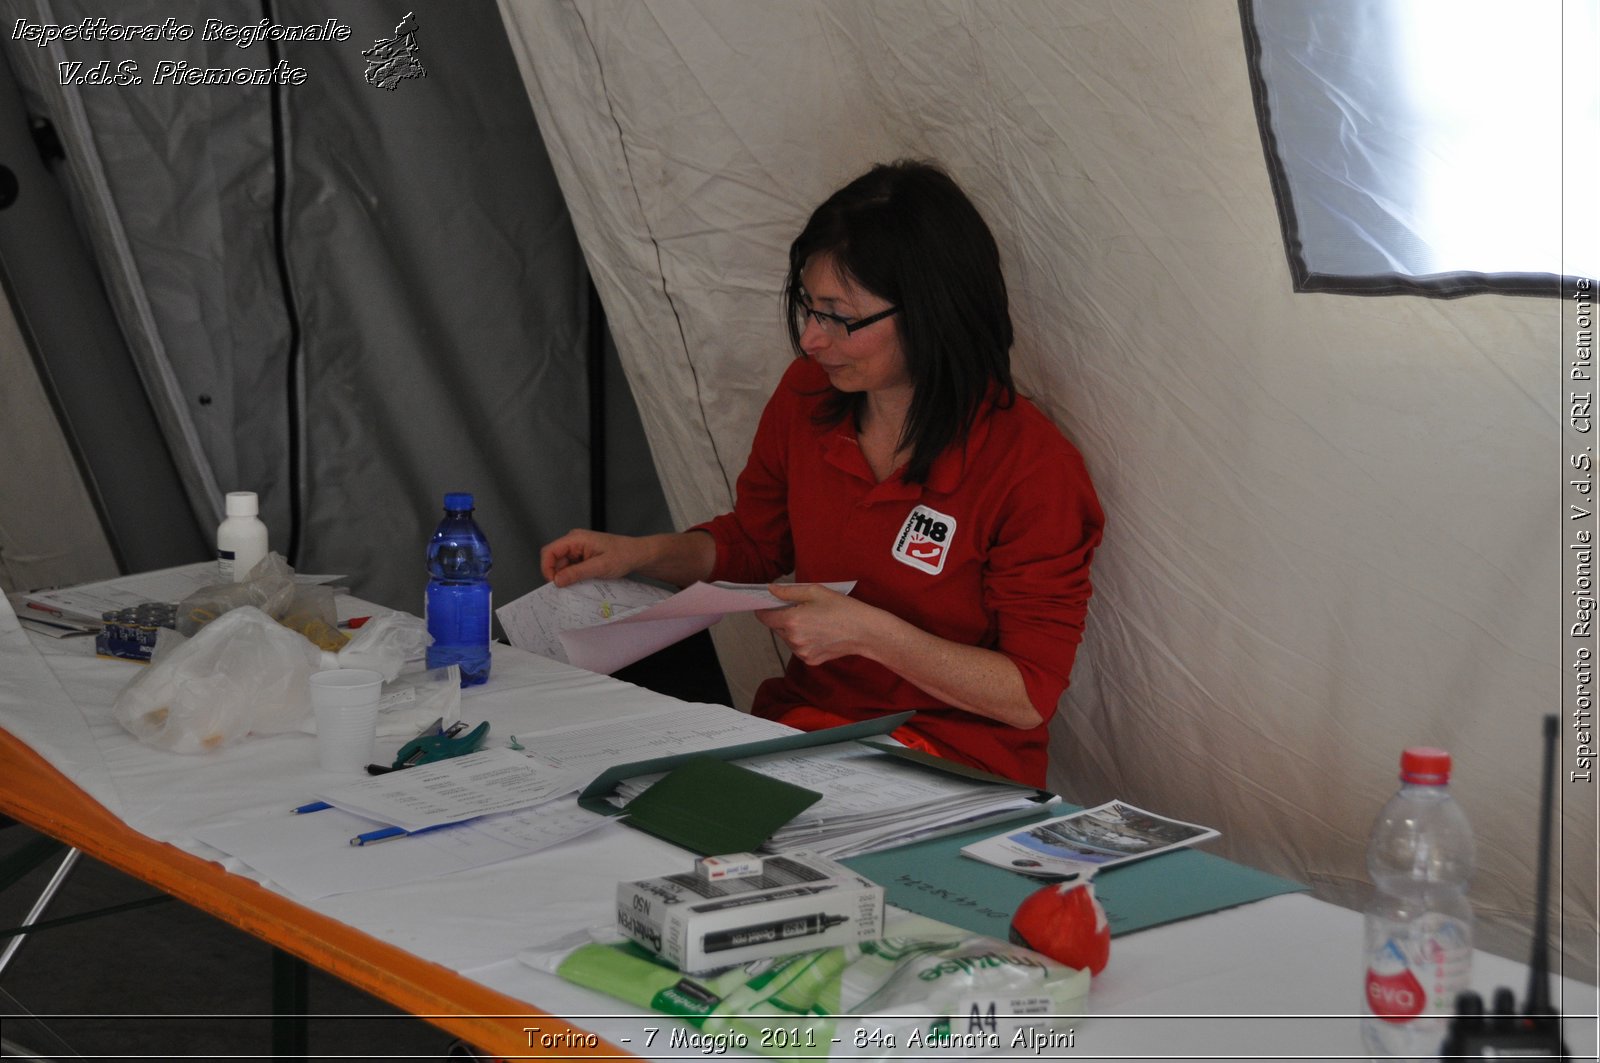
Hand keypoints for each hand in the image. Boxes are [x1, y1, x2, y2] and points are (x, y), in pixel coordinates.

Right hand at [539, 529, 649, 586]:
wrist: (637, 555)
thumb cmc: (623, 555)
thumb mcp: (600, 567)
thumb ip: (577, 573)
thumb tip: (557, 580)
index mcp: (576, 538)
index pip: (550, 551)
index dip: (547, 568)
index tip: (553, 583)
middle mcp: (574, 541)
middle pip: (553, 559)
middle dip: (556, 575)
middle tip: (565, 589)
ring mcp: (577, 549)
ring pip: (561, 565)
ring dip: (566, 577)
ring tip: (577, 586)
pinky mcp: (582, 557)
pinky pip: (570, 567)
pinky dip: (572, 576)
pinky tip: (581, 583)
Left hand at [755, 583, 884, 665]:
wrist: (864, 631)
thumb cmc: (842, 608)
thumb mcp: (815, 591)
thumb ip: (788, 591)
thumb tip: (770, 590)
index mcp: (792, 620)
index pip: (765, 617)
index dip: (764, 609)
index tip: (768, 604)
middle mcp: (793, 640)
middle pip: (776, 627)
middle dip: (783, 618)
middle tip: (801, 610)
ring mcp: (801, 653)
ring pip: (787, 639)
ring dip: (793, 631)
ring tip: (814, 622)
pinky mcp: (810, 660)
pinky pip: (799, 649)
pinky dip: (804, 641)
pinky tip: (819, 634)